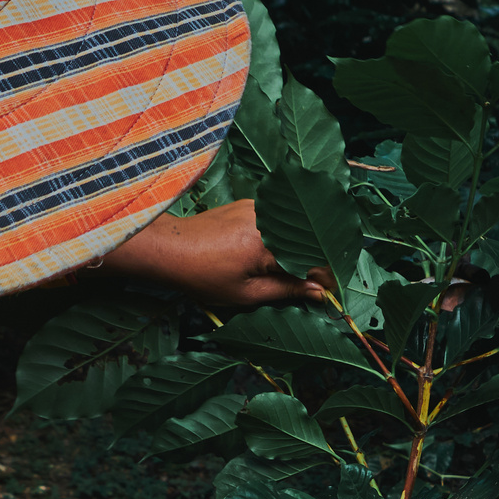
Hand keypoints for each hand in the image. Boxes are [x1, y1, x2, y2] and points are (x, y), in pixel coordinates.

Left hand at [102, 199, 331, 307]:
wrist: (171, 248)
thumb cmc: (203, 276)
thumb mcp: (247, 293)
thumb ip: (287, 290)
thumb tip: (319, 293)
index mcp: (271, 244)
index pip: (316, 261)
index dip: (325, 280)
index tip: (327, 294)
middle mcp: (271, 219)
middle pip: (310, 241)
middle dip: (316, 263)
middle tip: (313, 286)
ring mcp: (262, 208)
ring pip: (297, 229)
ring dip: (301, 248)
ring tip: (294, 271)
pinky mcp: (253, 204)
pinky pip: (280, 220)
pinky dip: (285, 236)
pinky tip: (277, 252)